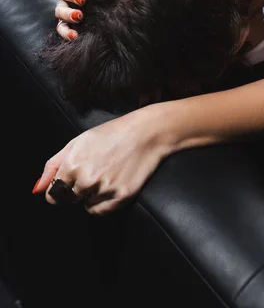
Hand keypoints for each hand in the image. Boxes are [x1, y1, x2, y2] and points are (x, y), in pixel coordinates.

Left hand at [32, 105, 171, 214]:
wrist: (146, 133)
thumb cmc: (112, 134)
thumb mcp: (77, 142)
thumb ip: (53, 166)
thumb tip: (37, 189)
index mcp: (72, 165)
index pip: (54, 193)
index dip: (61, 186)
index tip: (71, 180)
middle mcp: (86, 180)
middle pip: (70, 200)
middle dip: (77, 189)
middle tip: (94, 170)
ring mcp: (104, 190)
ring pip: (86, 205)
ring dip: (92, 195)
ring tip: (106, 173)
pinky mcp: (121, 197)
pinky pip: (101, 211)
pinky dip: (103, 203)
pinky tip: (111, 184)